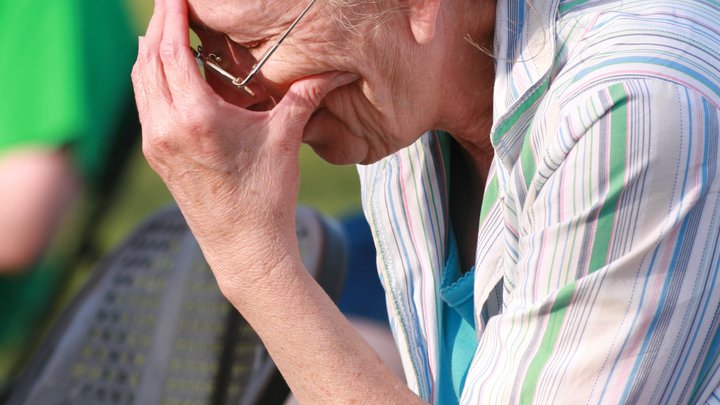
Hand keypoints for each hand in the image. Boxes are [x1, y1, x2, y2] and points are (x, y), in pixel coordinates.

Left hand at [131, 0, 354, 289]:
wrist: (244, 249)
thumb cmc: (265, 197)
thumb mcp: (284, 139)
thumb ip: (304, 96)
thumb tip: (337, 68)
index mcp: (196, 118)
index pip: (172, 50)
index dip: (171, 15)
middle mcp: (166, 128)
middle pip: (148, 59)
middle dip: (159, 26)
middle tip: (174, 3)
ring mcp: (157, 144)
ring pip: (141, 81)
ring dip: (151, 50)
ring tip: (168, 28)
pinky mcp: (157, 156)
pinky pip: (145, 104)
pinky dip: (152, 77)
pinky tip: (167, 70)